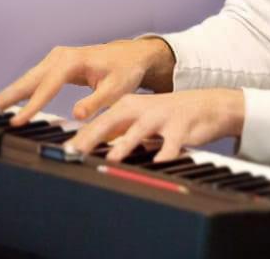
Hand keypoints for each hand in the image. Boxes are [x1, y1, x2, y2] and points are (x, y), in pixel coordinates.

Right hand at [0, 38, 174, 126]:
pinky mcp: (51, 67)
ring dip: (4, 96)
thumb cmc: (124, 71)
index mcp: (74, 60)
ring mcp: (53, 60)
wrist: (128, 56)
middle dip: (3, 96)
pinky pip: (31, 82)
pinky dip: (15, 93)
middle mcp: (59, 57)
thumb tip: (77, 115)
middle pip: (28, 80)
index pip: (48, 85)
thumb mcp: (118, 88)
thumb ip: (98, 101)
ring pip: (26, 81)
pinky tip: (0, 106)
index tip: (16, 121)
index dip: (32, 104)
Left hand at [65, 89, 244, 162]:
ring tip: (112, 157)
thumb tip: (86, 146)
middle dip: (92, 137)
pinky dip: (165, 154)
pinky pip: (173, 144)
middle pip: (112, 122)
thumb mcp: (139, 120)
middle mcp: (141, 109)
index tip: (62, 153)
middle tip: (74, 152)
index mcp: (127, 106)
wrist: (207, 105)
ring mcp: (161, 117)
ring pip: (140, 131)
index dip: (79, 137)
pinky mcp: (182, 127)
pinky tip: (160, 164)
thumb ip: (116, 132)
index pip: (98, 122)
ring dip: (125, 144)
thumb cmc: (167, 116)